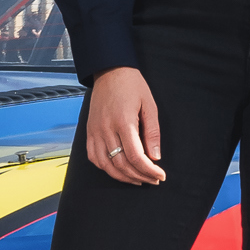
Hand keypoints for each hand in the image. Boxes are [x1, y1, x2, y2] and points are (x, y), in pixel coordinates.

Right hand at [82, 68, 165, 184]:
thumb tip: (155, 156)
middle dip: (139, 176)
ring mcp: (95, 131)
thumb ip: (152, 132)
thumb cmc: (132, 85)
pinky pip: (94, 157)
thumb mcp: (149, 105)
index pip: (135, 156)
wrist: (109, 71)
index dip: (148, 170)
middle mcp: (106, 128)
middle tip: (153, 179)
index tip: (160, 175)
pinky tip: (118, 170)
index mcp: (123, 121)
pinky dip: (106, 168)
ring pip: (106, 165)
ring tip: (138, 179)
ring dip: (123, 177)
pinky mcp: (89, 132)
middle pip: (121, 164)